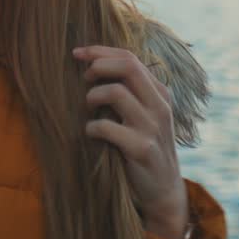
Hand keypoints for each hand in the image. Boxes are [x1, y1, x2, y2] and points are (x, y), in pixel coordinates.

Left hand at [73, 45, 188, 238]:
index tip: (77, 53)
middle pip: (128, 67)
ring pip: (115, 92)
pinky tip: (92, 133)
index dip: (100, 51)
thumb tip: (90, 64)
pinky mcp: (142, 149)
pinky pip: (106, 127)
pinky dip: (91, 127)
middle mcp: (160, 106)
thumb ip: (127, 90)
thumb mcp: (142, 113)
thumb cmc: (141, 143)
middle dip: (98, 66)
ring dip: (92, 97)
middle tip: (84, 79)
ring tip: (89, 109)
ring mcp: (153, 127)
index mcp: (159, 93)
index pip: (130, 58)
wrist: (162, 187)